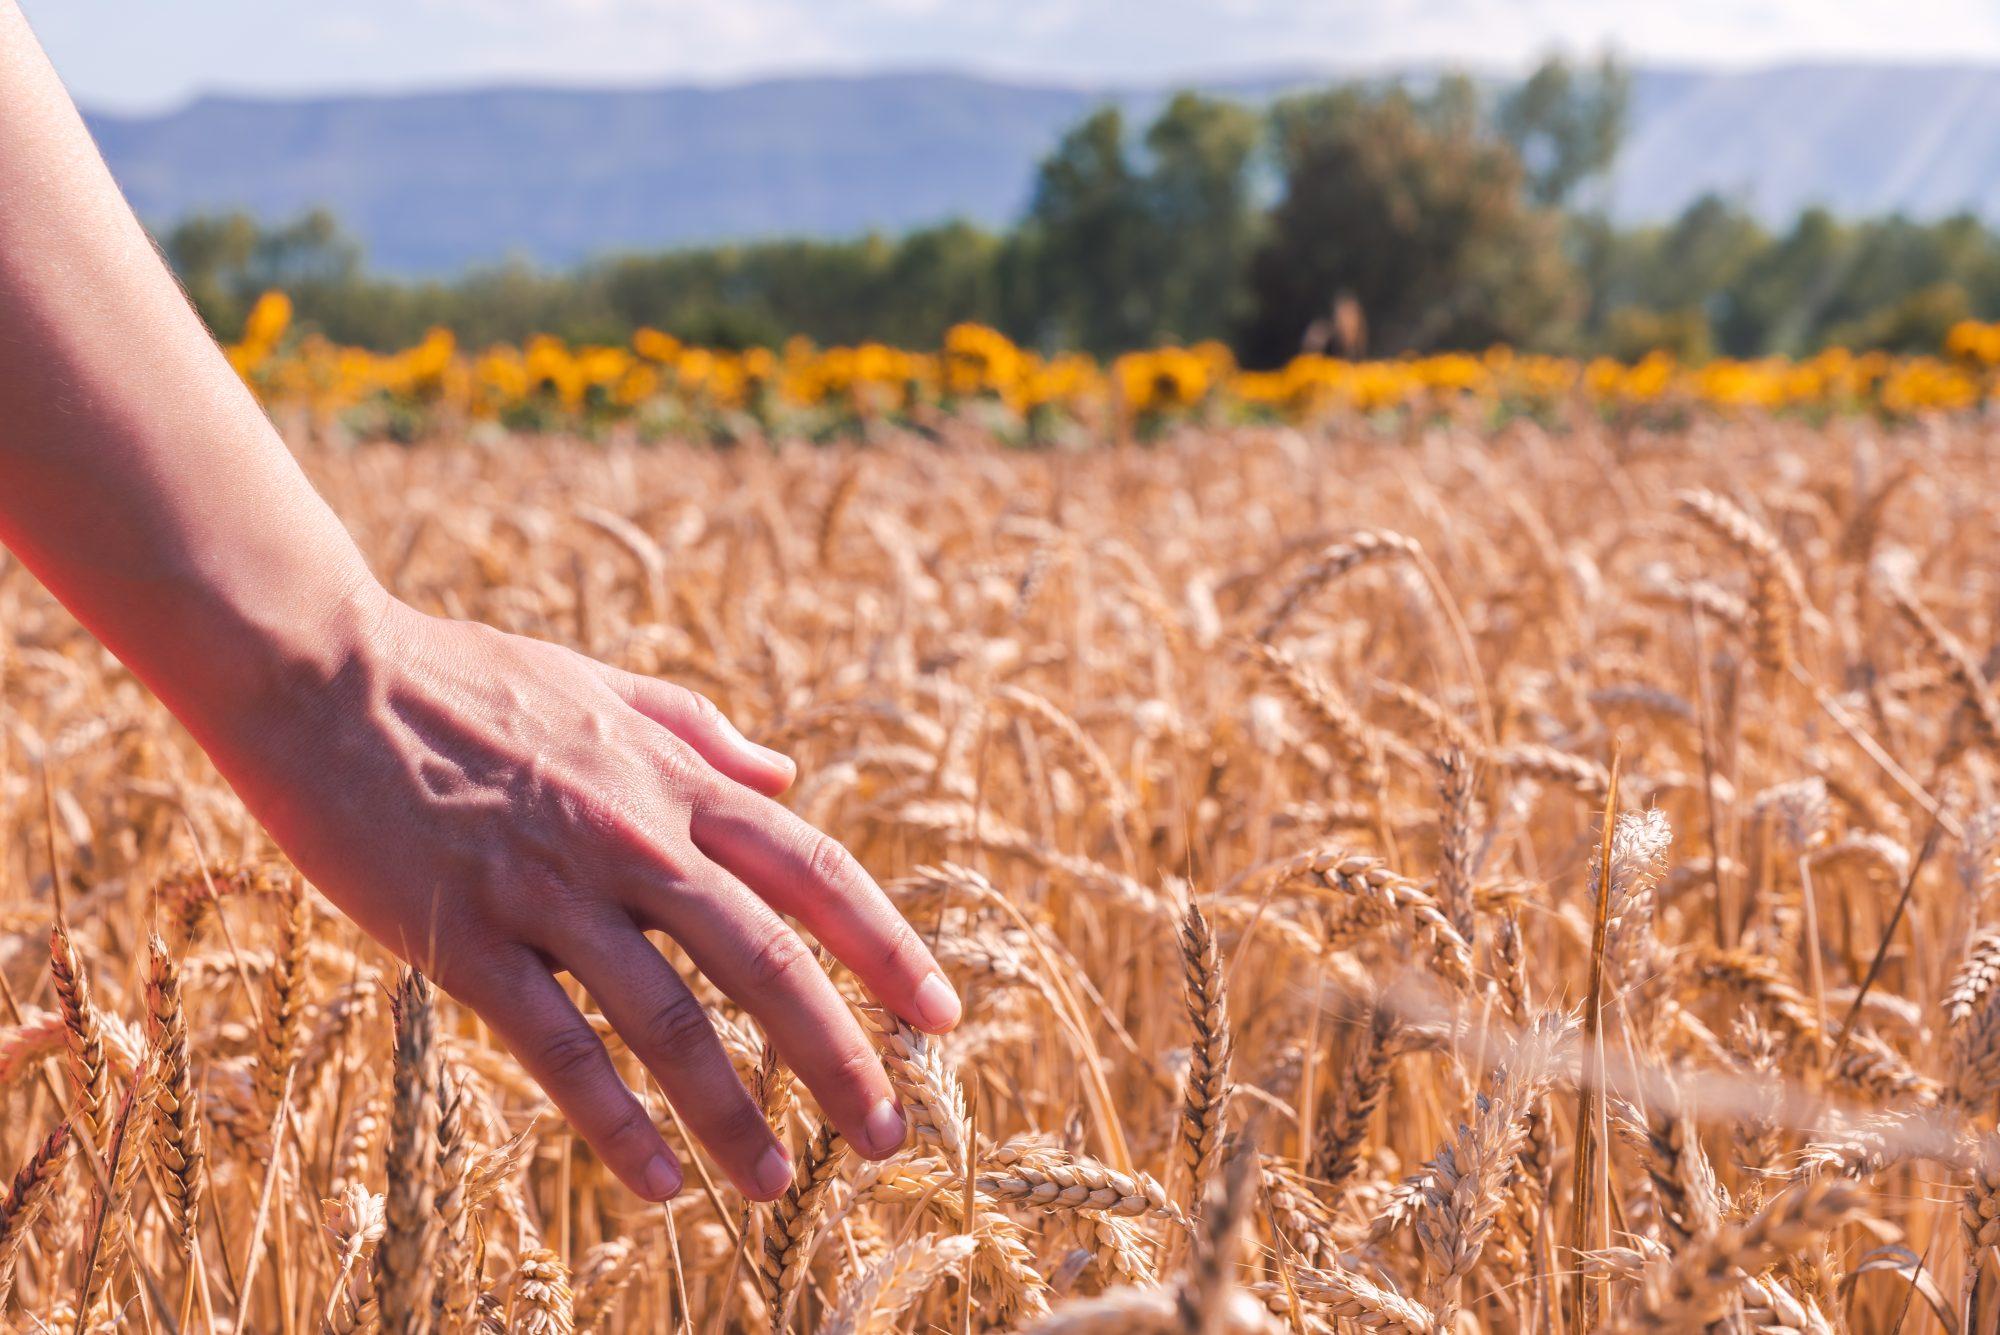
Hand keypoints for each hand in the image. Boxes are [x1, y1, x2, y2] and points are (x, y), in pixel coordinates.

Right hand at [192, 586, 959, 1201]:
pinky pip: (557, 1048)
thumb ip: (699, 732)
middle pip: (766, 959)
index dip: (887, 948)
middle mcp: (634, 836)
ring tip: (777, 1185)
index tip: (941, 1018)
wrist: (320, 670)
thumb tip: (785, 772)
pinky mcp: (464, 935)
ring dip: (733, 1113)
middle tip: (887, 1134)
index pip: (815, 872)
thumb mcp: (602, 685)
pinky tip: (659, 1184)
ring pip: (669, 1021)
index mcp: (675, 781)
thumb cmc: (464, 680)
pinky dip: (615, 1122)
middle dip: (839, 1054)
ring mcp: (549, 888)